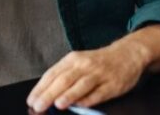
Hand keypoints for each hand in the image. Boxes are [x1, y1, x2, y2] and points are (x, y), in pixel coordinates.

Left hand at [26, 41, 149, 111]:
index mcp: (73, 59)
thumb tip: (46, 95)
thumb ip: (64, 77)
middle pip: (64, 79)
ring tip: (58, 104)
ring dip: (69, 95)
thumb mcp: (79, 63)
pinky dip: (89, 99)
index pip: (52, 74)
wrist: (127, 54)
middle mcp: (85, 65)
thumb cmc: (98, 62)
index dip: (41, 87)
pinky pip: (99, 93)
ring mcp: (99, 74)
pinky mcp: (113, 84)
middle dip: (50, 93)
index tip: (31, 100)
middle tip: (38, 105)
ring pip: (82, 85)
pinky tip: (80, 106)